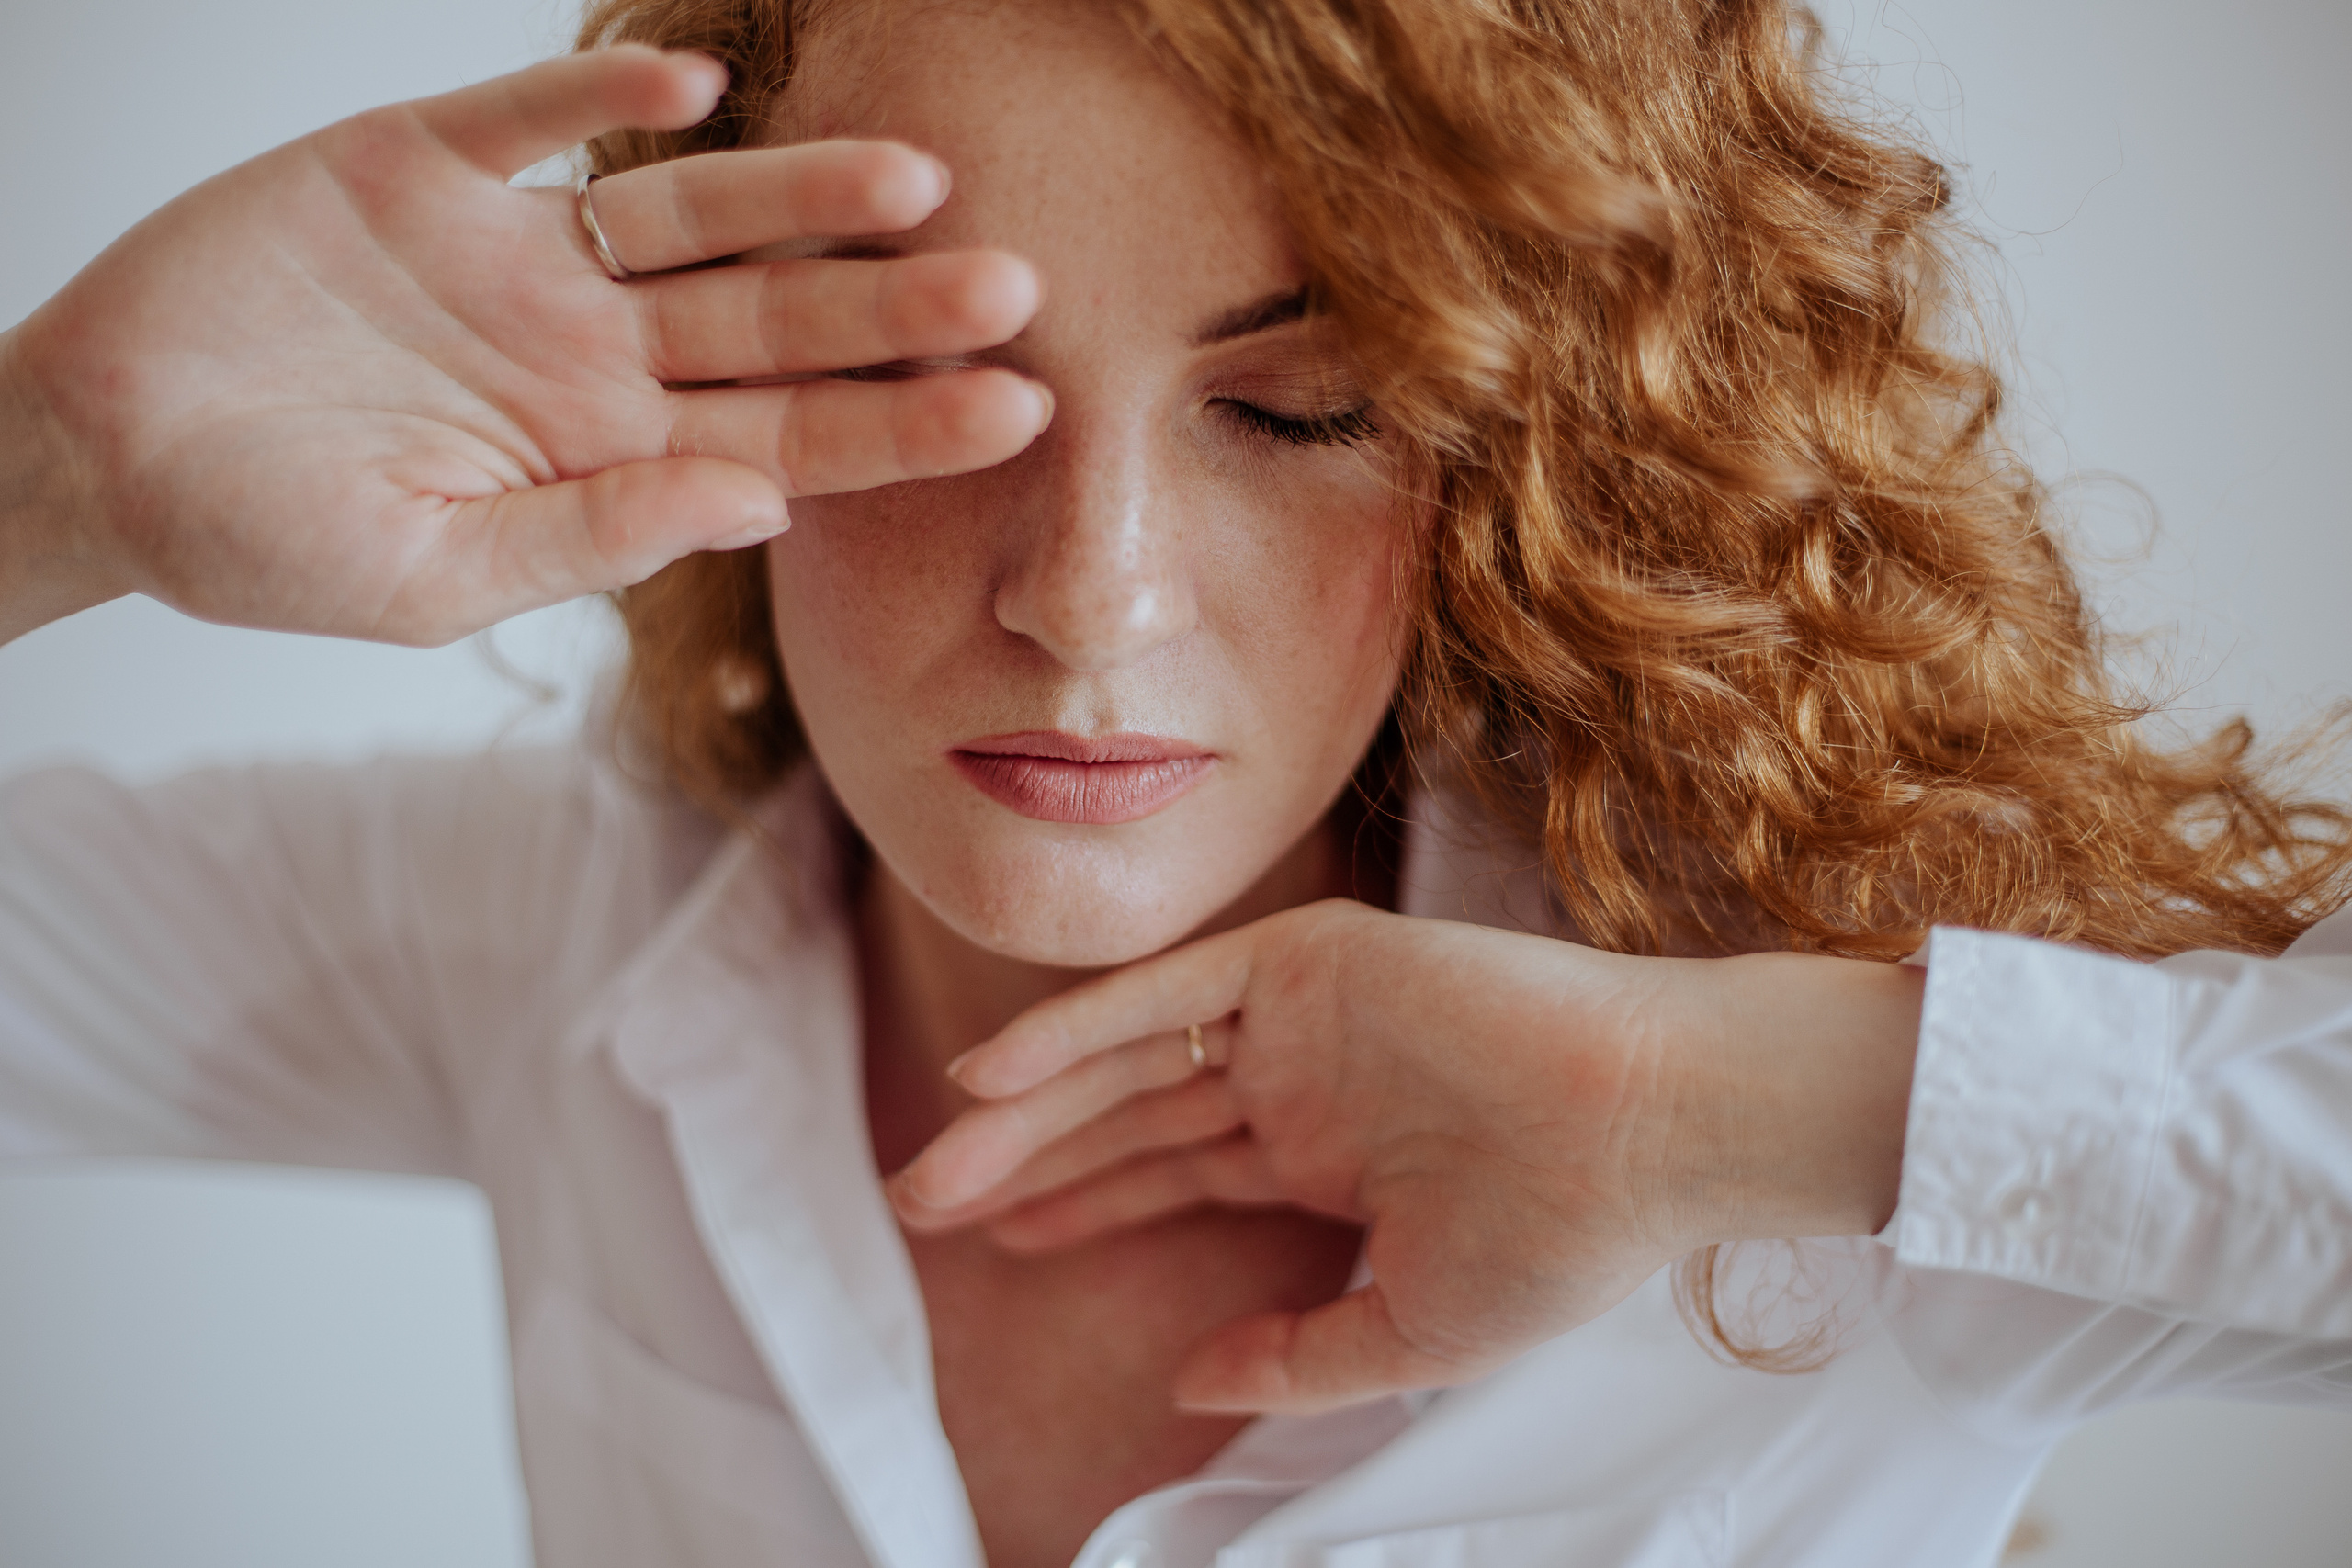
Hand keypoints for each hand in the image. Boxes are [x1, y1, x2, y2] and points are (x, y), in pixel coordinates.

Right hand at [0, 47, 1046, 645]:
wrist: (106, 457)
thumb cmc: (266, 542)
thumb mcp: (434, 576)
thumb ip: (596, 535)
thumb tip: (761, 503)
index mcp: (610, 455)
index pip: (793, 439)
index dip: (905, 425)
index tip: (1024, 409)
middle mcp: (592, 351)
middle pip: (775, 319)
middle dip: (892, 306)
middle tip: (1017, 285)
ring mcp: (516, 256)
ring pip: (689, 213)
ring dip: (797, 191)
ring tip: (916, 176)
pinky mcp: (419, 169)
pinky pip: (528, 121)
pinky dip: (602, 101)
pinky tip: (693, 86)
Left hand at [891, 901, 1922, 1413]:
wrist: (1655, 1135)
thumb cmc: (1565, 1236)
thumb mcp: (1412, 1332)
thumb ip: (1297, 1356)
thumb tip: (1189, 1386)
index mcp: (1331, 1157)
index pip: (1178, 1177)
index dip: (1086, 1204)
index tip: (1000, 1238)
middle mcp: (1305, 1080)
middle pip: (1134, 1119)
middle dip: (1029, 1161)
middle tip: (925, 1205)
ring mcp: (1304, 1018)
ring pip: (1132, 1059)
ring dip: (1030, 1107)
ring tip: (937, 1162)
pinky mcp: (1310, 961)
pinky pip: (1167, 995)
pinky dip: (1079, 1027)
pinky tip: (996, 1074)